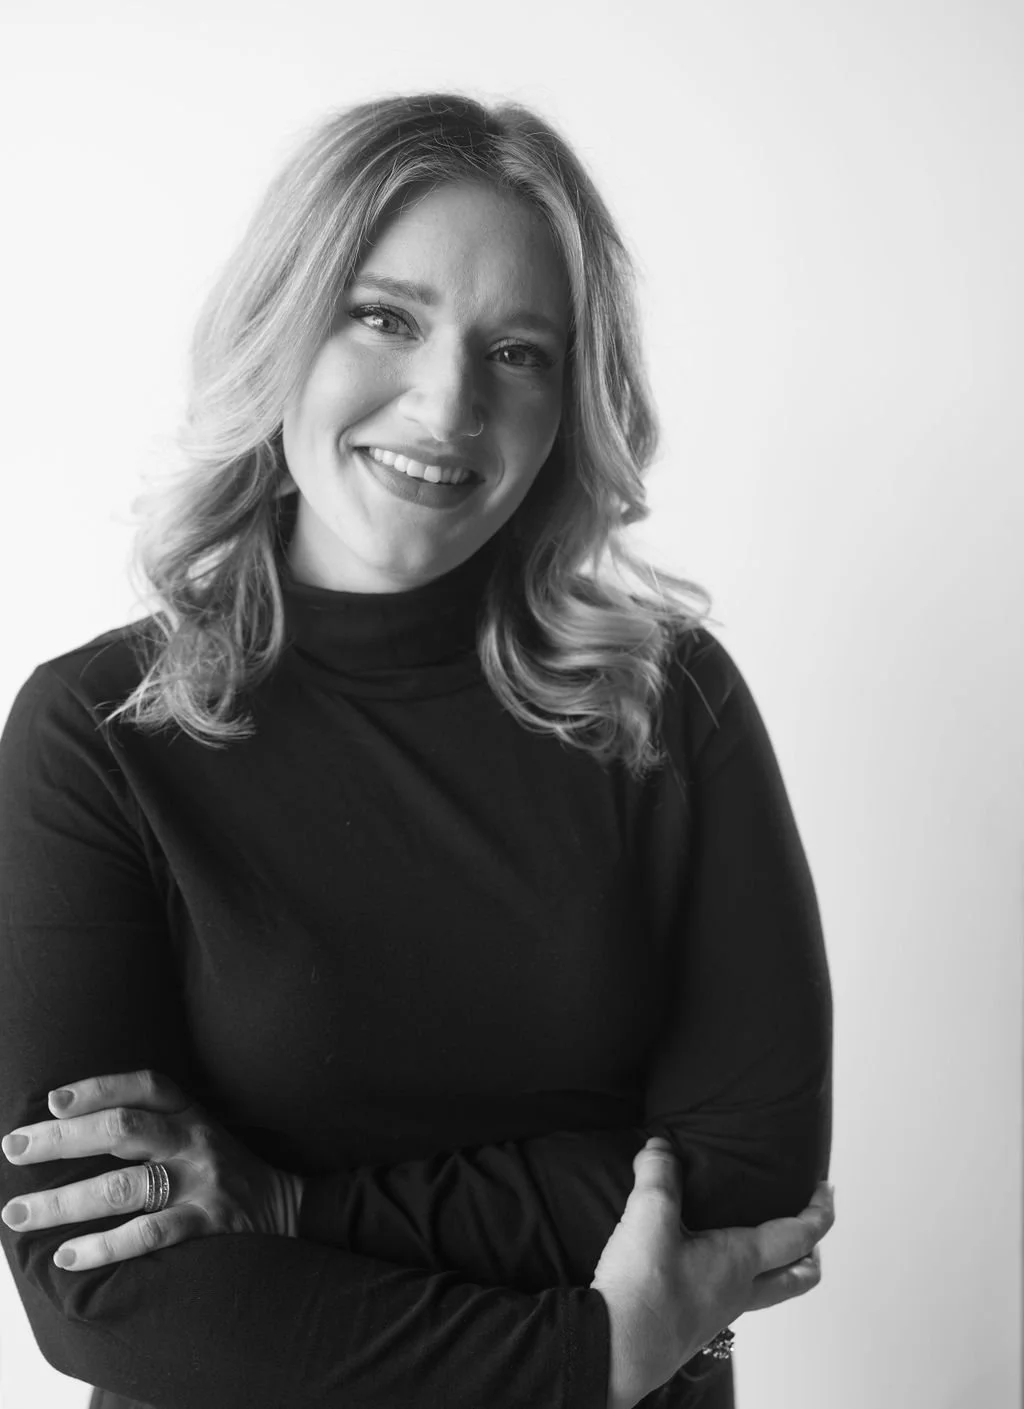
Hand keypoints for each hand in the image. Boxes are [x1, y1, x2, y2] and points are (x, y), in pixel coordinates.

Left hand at [1, 1069, 304, 1271]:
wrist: (287, 1208)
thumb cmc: (225, 1170)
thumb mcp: (198, 1132)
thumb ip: (152, 1126)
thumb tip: (71, 1130)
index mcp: (191, 1113)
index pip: (143, 1087)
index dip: (98, 1088)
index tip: (52, 1100)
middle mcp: (194, 1140)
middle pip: (122, 1129)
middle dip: (61, 1139)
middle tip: (14, 1148)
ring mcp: (201, 1182)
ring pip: (123, 1187)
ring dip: (64, 1201)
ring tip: (18, 1213)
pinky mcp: (207, 1225)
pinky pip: (148, 1234)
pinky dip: (104, 1246)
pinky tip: (69, 1256)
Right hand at [591, 1137, 834, 1408]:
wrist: (615, 1350)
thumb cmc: (642, 1291)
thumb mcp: (649, 1217)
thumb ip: (657, 1174)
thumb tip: (659, 1145)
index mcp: (740, 1261)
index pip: (799, 1237)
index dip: (819, 1212)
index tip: (825, 1191)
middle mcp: (738, 1291)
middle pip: (796, 1279)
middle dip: (810, 1255)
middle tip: (810, 1233)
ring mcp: (716, 1313)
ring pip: (765, 1292)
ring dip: (776, 1269)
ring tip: (761, 1246)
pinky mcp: (691, 1324)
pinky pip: (730, 1299)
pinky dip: (737, 1279)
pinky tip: (706, 1265)